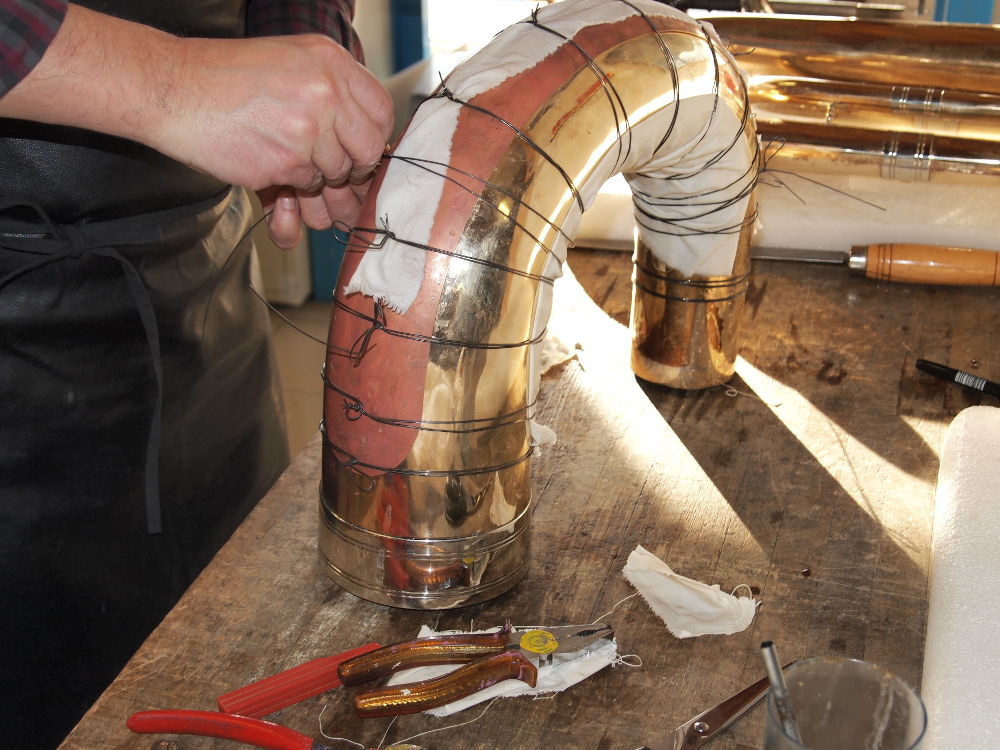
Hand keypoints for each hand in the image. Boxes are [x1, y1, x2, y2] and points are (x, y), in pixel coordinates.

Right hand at [0, 5, 393, 249]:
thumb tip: (368, 150)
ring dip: (315, 182)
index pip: (381, 113)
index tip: (358, 151)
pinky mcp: (285, 162)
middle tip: (332, 175)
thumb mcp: (290, 63)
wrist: (171, 88)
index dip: (371, 139)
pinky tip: (268, 173)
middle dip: (352, 170)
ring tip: (287, 171)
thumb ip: (332, 94)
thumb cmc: (225, 78)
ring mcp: (308, 128)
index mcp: (331, 60)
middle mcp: (326, 91)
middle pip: (367, 151)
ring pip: (335, 174)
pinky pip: (304, 187)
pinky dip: (288, 189)